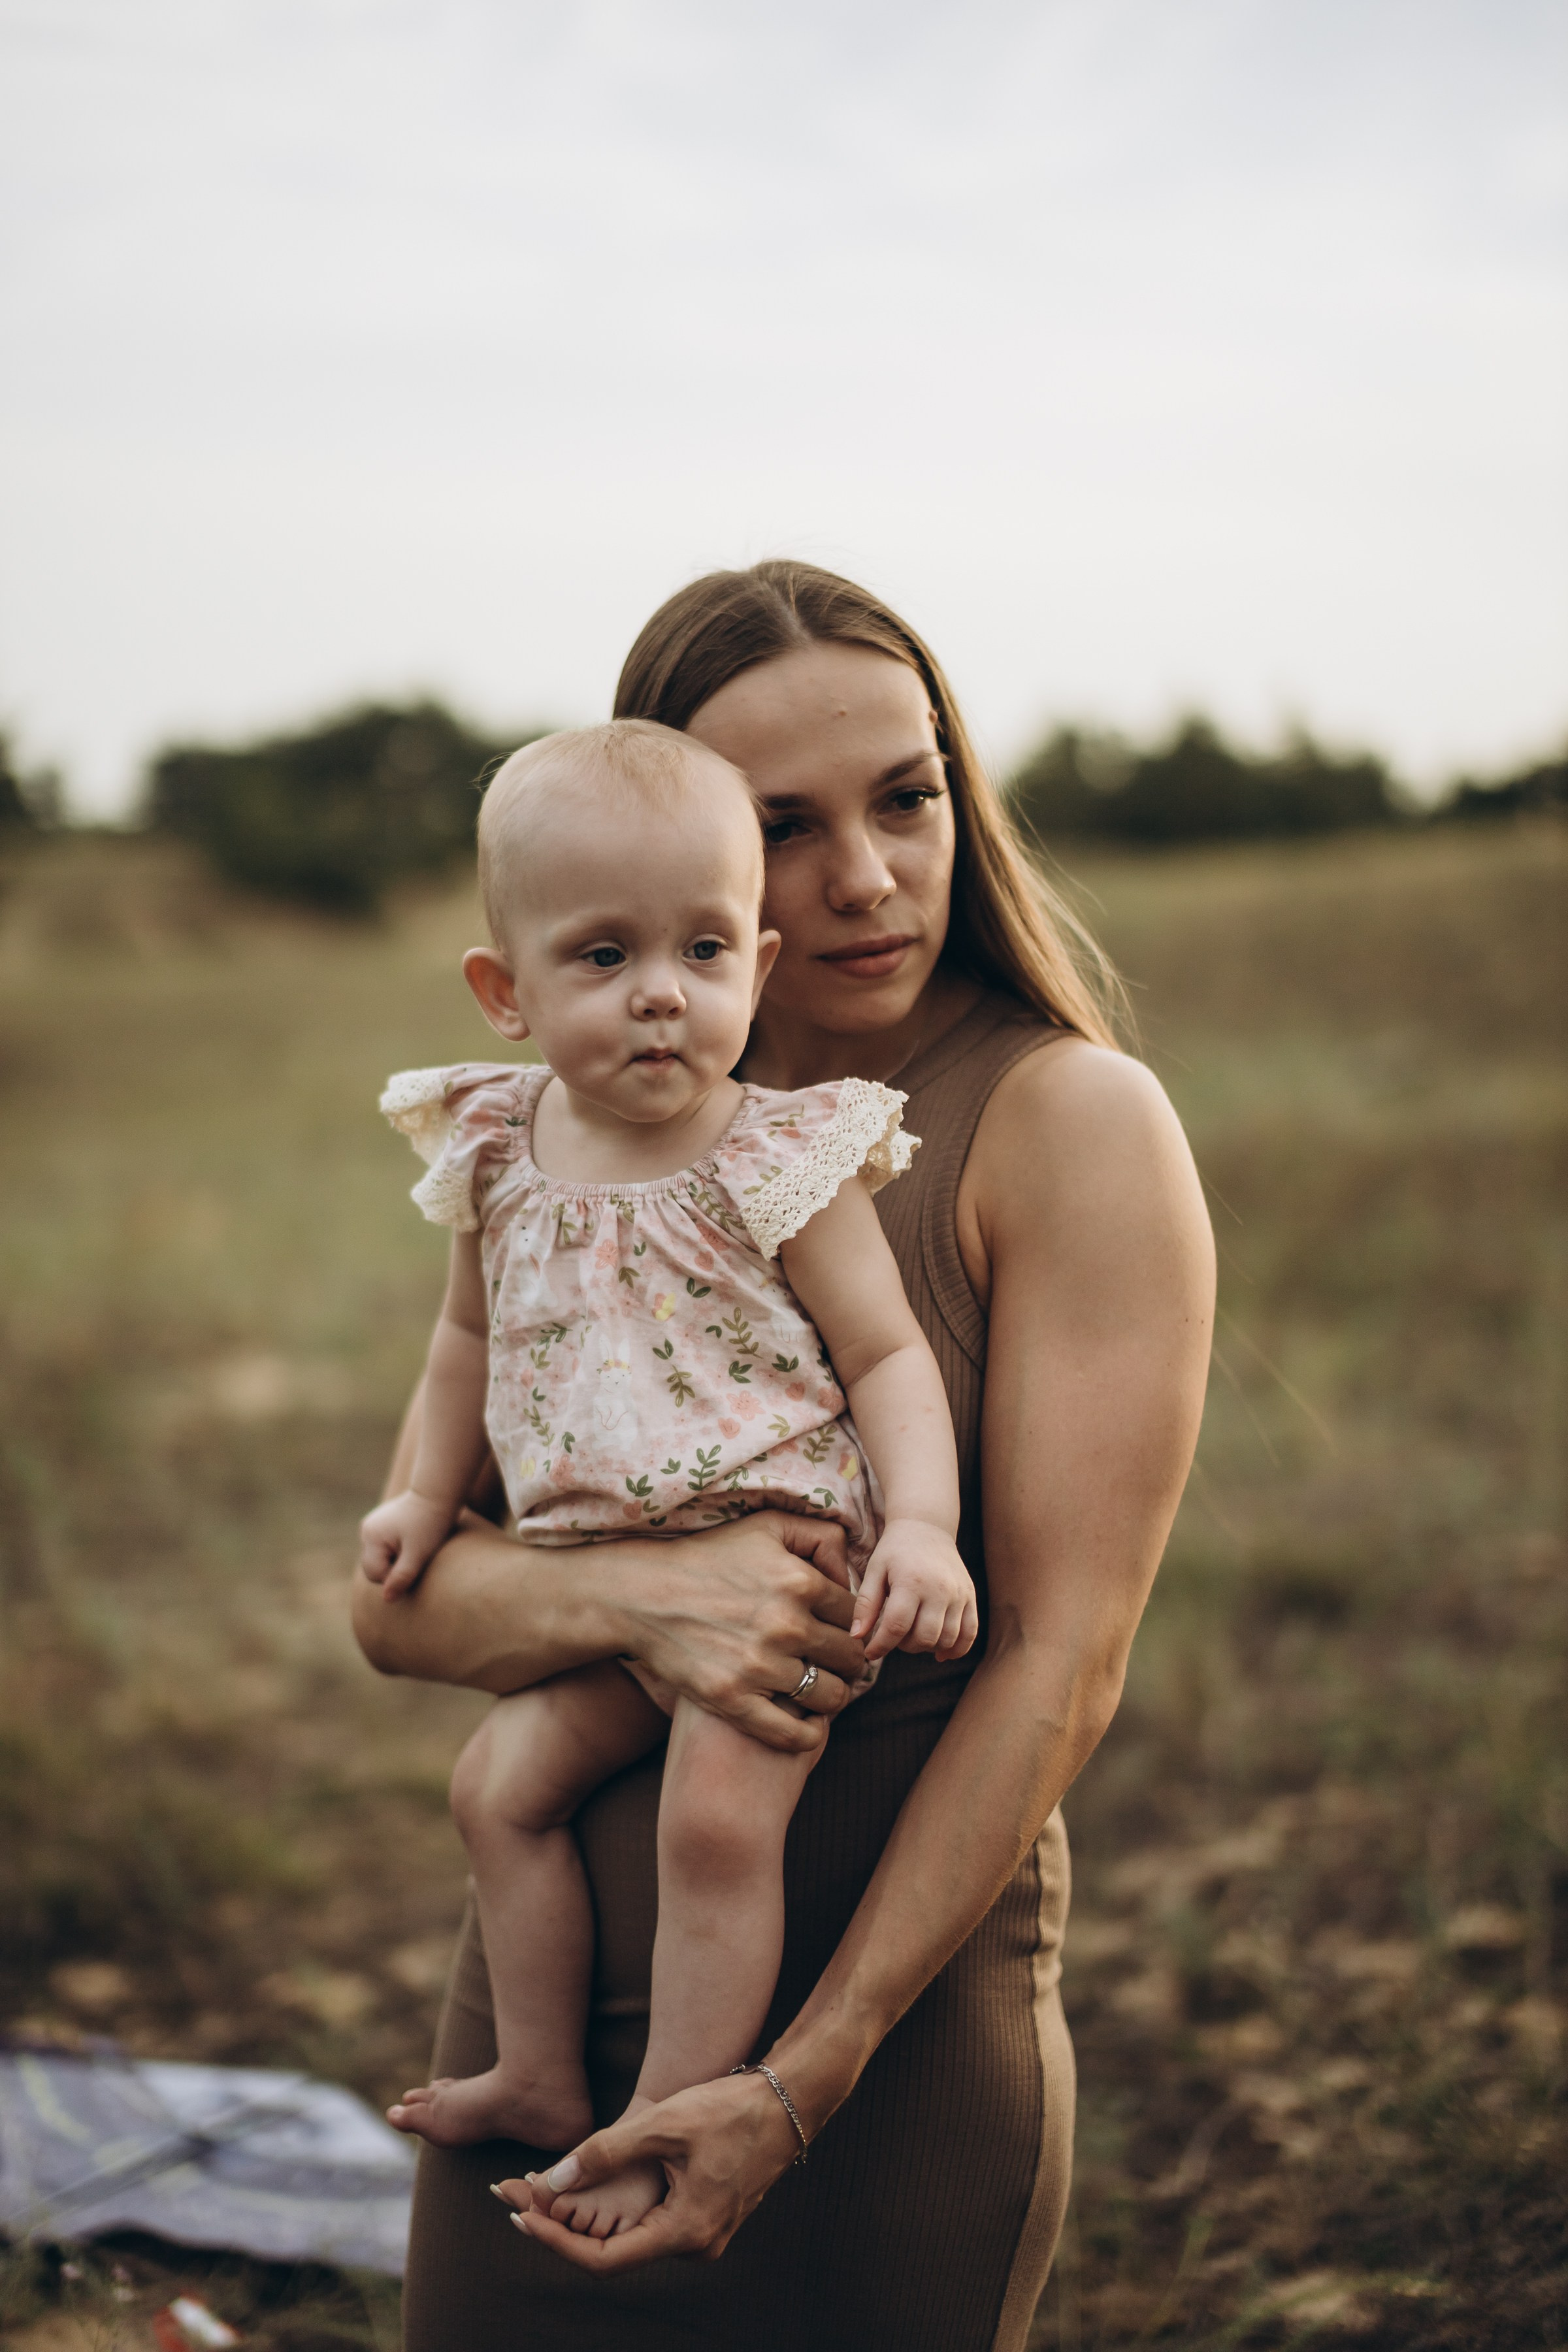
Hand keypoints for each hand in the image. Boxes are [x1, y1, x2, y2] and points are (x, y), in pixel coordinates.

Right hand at [358, 1488, 455, 1600]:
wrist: (438, 1494)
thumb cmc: (431, 1524)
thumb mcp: (419, 1553)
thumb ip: (402, 1577)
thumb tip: (386, 1600)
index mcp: (371, 1537)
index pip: (376, 1575)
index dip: (396, 1577)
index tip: (416, 1565)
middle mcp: (366, 1531)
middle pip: (374, 1568)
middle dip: (393, 1569)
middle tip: (416, 1557)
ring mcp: (371, 1526)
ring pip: (379, 1559)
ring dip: (395, 1560)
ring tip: (415, 1547)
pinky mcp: (380, 1525)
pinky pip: (383, 1549)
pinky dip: (396, 1551)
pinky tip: (410, 1541)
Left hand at [494, 2068, 805, 2268]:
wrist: (790, 2100)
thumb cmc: (731, 2108)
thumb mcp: (663, 2124)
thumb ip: (606, 2152)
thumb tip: (553, 2179)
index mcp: (685, 2231)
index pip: (604, 2260)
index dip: (557, 2242)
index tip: (521, 2217)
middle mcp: (696, 2244)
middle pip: (615, 2252)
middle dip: (565, 2228)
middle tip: (520, 2200)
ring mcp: (705, 2232)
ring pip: (633, 2236)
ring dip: (590, 2218)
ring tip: (546, 2192)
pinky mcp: (708, 2214)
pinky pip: (654, 2222)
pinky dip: (618, 2207)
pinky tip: (593, 2184)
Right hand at [618, 1510, 866, 1752]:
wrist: (641, 1594)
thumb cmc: (708, 1557)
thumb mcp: (767, 1526)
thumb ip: (822, 1537)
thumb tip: (850, 1575)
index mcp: (799, 1581)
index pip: (854, 1615)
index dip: (849, 1623)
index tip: (836, 1629)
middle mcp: (785, 1624)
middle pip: (851, 1658)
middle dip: (847, 1660)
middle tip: (832, 1661)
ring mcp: (759, 1666)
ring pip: (831, 1697)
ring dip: (832, 1695)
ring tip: (818, 1687)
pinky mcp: (734, 1699)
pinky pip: (794, 1735)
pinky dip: (808, 1735)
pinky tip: (805, 1723)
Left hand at [851, 1519, 977, 1662]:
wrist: (927, 1527)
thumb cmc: (895, 1551)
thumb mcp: (875, 1571)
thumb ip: (865, 1605)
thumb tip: (857, 1637)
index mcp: (911, 1581)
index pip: (896, 1627)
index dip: (881, 1646)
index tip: (870, 1653)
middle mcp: (939, 1589)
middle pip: (923, 1638)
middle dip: (904, 1646)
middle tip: (895, 1635)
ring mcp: (958, 1593)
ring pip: (946, 1640)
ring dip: (927, 1647)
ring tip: (913, 1635)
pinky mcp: (970, 1596)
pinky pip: (970, 1633)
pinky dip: (956, 1649)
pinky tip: (940, 1653)